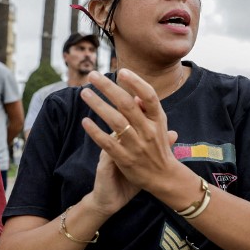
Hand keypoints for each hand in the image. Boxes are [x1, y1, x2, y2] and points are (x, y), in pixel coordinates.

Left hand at [79, 69, 182, 195]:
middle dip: (108, 87)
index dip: (136, 82)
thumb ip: (148, 110)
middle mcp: (148, 131)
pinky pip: (108, 143)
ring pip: (115, 121)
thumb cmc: (159, 147)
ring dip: (98, 105)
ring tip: (85, 93)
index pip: (149, 96)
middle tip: (93, 76)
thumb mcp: (159, 127)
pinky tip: (85, 121)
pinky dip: (95, 131)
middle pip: (127, 104)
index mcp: (158, 120)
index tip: (122, 71)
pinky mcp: (125, 159)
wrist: (164, 178)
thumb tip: (136, 94)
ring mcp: (136, 145)